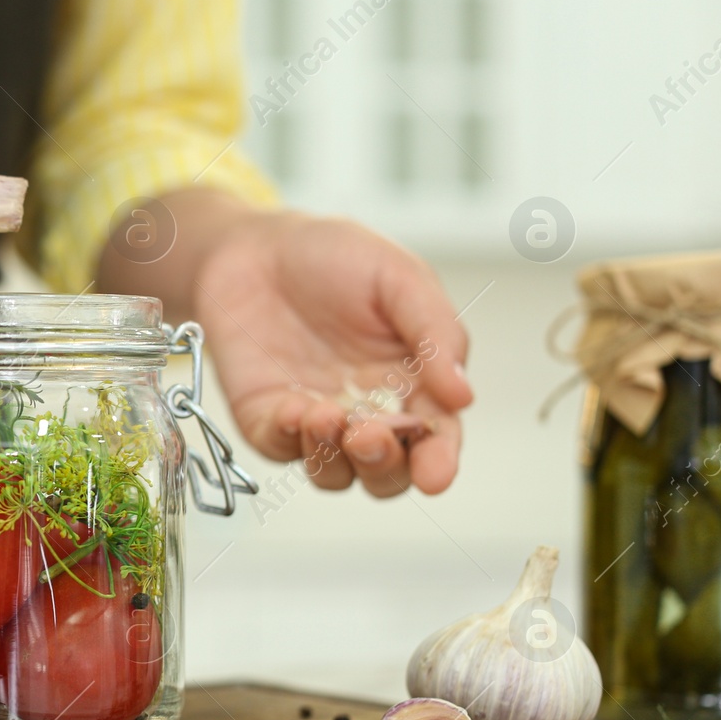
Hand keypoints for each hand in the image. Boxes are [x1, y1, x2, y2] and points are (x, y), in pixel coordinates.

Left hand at [191, 202, 472, 495]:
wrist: (257, 245)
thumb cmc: (335, 257)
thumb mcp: (399, 278)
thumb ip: (435, 333)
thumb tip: (463, 395)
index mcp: (413, 384)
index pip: (435, 438)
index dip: (438, 461)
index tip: (436, 473)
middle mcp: (367, 413)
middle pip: (385, 473)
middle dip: (382, 466)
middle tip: (368, 436)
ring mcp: (316, 421)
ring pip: (332, 473)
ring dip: (332, 456)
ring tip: (325, 416)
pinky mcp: (266, 419)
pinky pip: (279, 447)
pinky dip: (287, 439)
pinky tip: (291, 408)